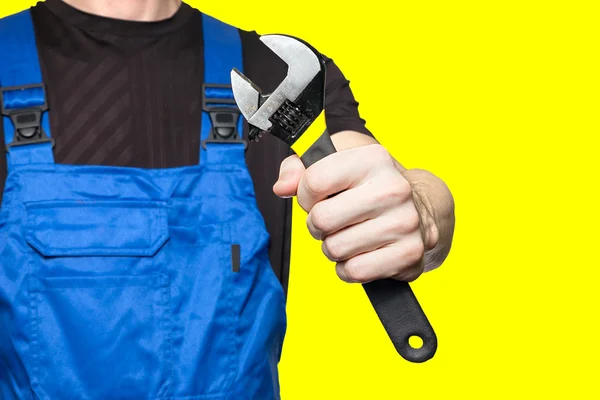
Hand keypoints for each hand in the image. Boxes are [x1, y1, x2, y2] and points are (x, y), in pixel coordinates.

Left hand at [273, 143, 438, 283]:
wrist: (421, 208)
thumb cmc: (368, 187)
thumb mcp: (334, 164)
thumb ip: (299, 169)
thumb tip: (282, 187)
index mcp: (372, 158)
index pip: (313, 182)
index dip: (306, 195)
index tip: (318, 197)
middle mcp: (393, 188)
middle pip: (321, 219)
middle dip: (318, 225)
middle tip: (333, 220)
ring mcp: (404, 223)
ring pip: (335, 249)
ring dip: (334, 247)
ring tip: (350, 235)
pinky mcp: (409, 254)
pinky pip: (354, 271)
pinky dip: (349, 268)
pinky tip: (362, 252)